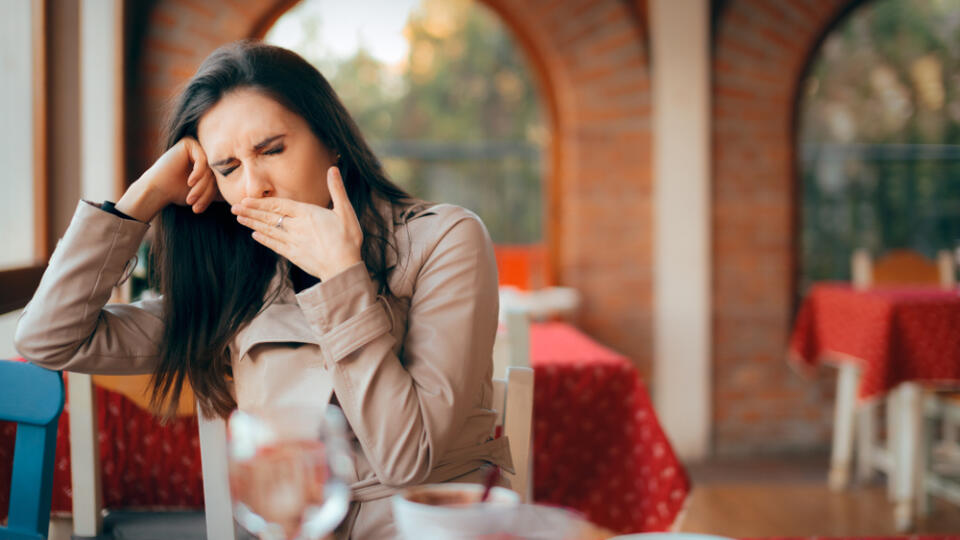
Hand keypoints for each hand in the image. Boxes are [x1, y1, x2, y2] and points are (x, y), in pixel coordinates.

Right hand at [118, 137, 219, 220]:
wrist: (157, 190)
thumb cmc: (178, 193)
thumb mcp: (205, 194)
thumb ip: (221, 191)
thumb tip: (243, 197)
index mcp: (211, 163)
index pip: (220, 179)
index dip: (212, 195)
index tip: (200, 208)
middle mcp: (206, 153)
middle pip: (216, 174)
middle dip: (206, 192)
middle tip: (197, 206)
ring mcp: (198, 147)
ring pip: (209, 168)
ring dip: (202, 186)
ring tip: (191, 199)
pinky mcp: (189, 143)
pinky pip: (202, 160)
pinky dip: (198, 173)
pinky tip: (189, 182)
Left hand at [231, 167, 362, 280]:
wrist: (343, 268)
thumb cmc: (348, 239)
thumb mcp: (346, 211)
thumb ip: (337, 189)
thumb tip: (333, 168)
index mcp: (307, 214)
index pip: (279, 205)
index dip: (261, 202)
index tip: (246, 199)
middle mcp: (296, 227)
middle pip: (269, 217)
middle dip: (251, 212)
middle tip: (234, 208)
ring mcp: (293, 242)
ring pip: (268, 230)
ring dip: (253, 224)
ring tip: (239, 219)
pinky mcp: (294, 255)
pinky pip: (274, 245)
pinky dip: (264, 240)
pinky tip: (255, 235)